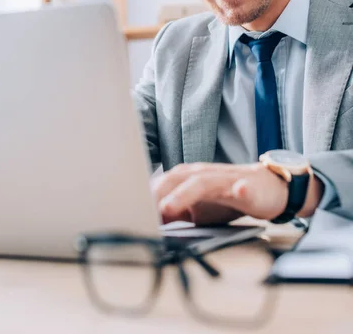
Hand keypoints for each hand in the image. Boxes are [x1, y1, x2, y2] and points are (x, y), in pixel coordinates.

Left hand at [152, 162, 321, 224]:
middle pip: (176, 178)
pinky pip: (244, 187)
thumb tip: (148, 222)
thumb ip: (175, 211)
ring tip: (168, 207)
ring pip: (203, 182)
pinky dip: (241, 190)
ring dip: (184, 193)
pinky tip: (239, 192)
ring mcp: (226, 179)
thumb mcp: (198, 208)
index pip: (163, 183)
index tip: (127, 210)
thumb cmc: (229, 199)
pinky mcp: (248, 187)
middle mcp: (204, 174)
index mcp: (190, 178)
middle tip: (139, 211)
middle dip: (156, 194)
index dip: (145, 196)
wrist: (268, 189)